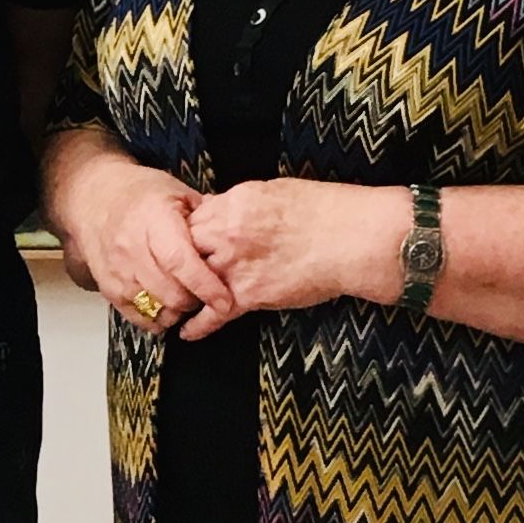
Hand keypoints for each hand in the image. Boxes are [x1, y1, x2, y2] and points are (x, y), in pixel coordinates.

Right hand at [60, 157, 236, 335]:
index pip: (180, 261)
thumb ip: (207, 214)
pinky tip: (169, 305)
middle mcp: (132, 248)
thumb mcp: (177, 191)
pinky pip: (140, 319)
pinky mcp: (109, 289)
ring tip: (189, 298)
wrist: (94, 198)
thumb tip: (234, 234)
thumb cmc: (141, 194)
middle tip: (209, 295)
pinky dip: (160, 319)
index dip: (205, 285)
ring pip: (157, 309)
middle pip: (171, 293)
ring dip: (180, 311)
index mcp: (154, 220)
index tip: (225, 299)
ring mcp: (118, 272)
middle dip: (197, 301)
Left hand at [181, 179, 402, 341]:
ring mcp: (235, 266)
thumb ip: (244, 202)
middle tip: (176, 272)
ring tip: (172, 303)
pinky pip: (213, 314)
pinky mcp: (249, 295)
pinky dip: (197, 326)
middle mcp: (227, 234)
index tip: (187, 240)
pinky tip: (186, 332)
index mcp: (233, 203)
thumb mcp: (276, 190)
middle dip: (178, 260)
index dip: (187, 231)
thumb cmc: (325, 210)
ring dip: (183, 292)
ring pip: (191, 281)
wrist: (350, 239)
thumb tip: (230, 209)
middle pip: (182, 248)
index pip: (192, 218)